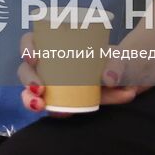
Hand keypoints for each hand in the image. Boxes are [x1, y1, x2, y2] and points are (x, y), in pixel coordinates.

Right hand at [15, 31, 144, 115]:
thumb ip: (117, 66)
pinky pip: (53, 109)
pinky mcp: (63, 104)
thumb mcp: (117, 59)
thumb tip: (109, 79)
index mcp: (55, 46)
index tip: (34, 58)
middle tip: (39, 88)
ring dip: (29, 100)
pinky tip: (62, 113)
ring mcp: (54, 87)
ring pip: (31, 93)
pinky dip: (56, 112)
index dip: (26, 48)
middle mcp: (49, 66)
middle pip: (26, 70)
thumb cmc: (114, 61)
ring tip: (41, 105)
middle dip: (27, 80)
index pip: (31, 42)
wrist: (127, 78)